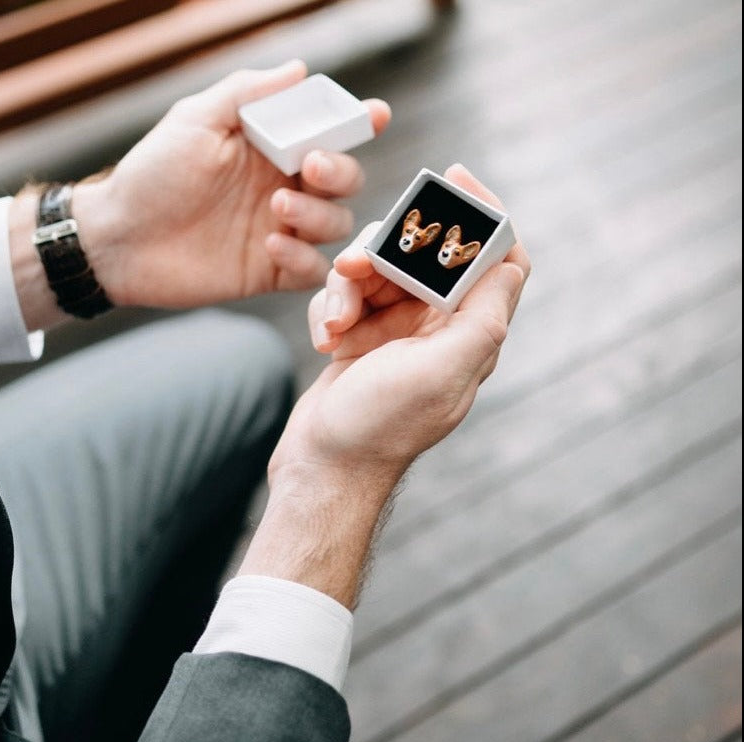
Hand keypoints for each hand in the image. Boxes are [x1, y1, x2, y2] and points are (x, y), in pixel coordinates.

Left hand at [73, 60, 390, 308]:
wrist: (120, 240)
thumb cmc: (151, 175)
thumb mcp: (195, 121)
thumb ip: (247, 95)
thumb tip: (300, 69)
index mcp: (271, 148)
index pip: (327, 133)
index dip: (356, 124)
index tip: (373, 116)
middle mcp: (283, 187)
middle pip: (346, 180)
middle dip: (340, 172)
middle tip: (308, 166)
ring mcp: (279, 230)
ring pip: (336, 225)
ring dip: (317, 215)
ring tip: (275, 209)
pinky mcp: (270, 271)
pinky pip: (312, 269)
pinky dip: (304, 258)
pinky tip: (271, 246)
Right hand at [271, 164, 530, 486]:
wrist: (324, 465)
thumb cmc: (380, 426)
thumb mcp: (441, 372)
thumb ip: (483, 319)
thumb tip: (514, 266)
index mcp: (470, 334)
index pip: (497, 260)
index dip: (485, 215)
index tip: (455, 178)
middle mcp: (439, 328)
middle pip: (425, 255)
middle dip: (386, 253)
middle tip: (354, 265)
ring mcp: (397, 331)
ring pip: (378, 269)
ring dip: (349, 285)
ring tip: (336, 322)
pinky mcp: (361, 335)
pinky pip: (347, 293)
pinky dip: (332, 307)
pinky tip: (326, 340)